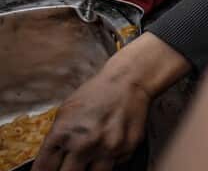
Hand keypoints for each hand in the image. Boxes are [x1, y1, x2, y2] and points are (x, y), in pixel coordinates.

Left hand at [33, 33, 189, 170]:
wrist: (128, 81)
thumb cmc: (96, 93)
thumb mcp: (65, 112)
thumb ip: (57, 138)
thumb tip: (52, 161)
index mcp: (63, 134)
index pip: (44, 168)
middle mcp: (84, 144)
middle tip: (71, 165)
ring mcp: (107, 149)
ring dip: (89, 169)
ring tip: (90, 158)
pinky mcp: (127, 149)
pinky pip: (115, 165)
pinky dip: (110, 159)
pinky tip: (109, 146)